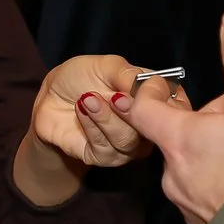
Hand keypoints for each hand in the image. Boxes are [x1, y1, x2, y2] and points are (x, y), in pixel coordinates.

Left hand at [31, 53, 150, 169]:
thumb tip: (150, 85)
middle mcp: (145, 125)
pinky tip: (81, 109)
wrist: (50, 97)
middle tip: (115, 97)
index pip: (173, 105)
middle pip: (152, 128)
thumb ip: (128, 74)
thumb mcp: (106, 66)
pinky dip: (92, 126)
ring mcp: (127, 145)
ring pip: (128, 140)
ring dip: (106, 118)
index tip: (145, 89)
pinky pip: (105, 148)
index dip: (161, 100)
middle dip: (132, 112)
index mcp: (153, 100)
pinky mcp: (103, 157)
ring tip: (88, 98)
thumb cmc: (82, 77)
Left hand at [120, 11, 223, 223]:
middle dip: (195, 126)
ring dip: (210, 157)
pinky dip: (223, 186)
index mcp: (177, 137)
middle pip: (174, 139)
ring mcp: (190, 204)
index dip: (148, 93)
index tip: (162, 86)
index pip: (141, 108)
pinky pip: (209, 199)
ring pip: (192, 171)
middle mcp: (173, 174)